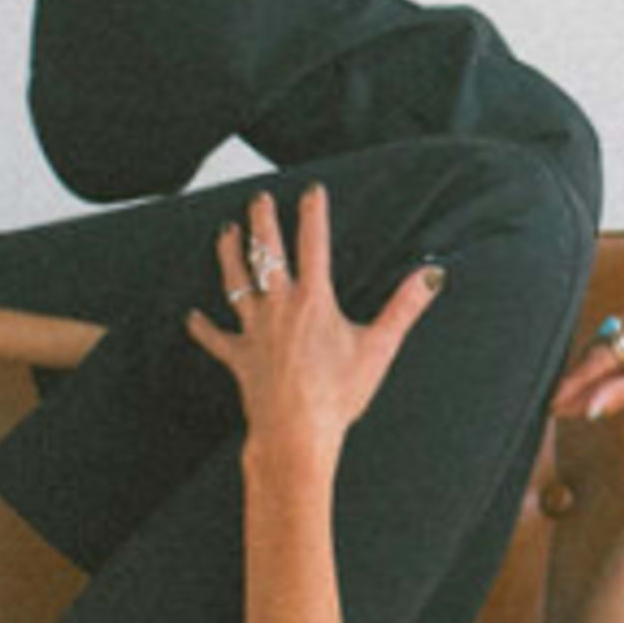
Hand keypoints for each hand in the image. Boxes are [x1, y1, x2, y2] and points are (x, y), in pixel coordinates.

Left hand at [183, 184, 441, 456]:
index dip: (312, 213)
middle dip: (262, 222)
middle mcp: (279, 307)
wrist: (296, 432)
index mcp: (313, 300)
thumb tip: (431, 275)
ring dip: (229, 255)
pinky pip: (216, 339)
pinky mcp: (239, 357)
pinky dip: (203, 328)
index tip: (311, 191)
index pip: (313, 244)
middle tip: (259, 199)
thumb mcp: (379, 347)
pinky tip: (192, 317)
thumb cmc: (338, 393)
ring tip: (225, 233)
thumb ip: (404, 307)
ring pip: (235, 283)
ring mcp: (254, 331)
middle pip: (266, 254)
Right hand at [549, 286, 623, 423]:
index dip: (578, 382)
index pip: (605, 354)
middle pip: (604, 347)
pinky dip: (615, 360)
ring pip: (612, 342)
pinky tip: (598, 383)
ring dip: (597, 371)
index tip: (555, 402)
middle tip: (558, 408)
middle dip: (583, 379)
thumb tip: (589, 409)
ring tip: (572, 401)